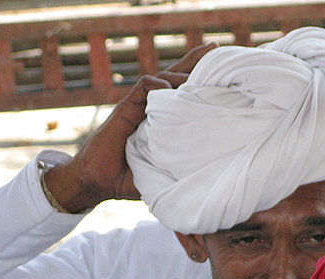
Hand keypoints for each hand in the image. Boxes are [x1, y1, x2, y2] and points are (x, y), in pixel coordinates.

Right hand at [44, 42, 217, 212]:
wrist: (99, 182)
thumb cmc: (132, 179)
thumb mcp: (165, 173)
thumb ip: (183, 168)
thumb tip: (213, 175)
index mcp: (164, 121)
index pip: (184, 95)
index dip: (201, 81)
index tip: (224, 71)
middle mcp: (152, 109)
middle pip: (176, 78)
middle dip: (196, 62)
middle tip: (216, 49)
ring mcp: (138, 107)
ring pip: (163, 79)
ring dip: (182, 74)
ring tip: (201, 74)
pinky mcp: (125, 110)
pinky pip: (143, 88)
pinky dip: (156, 84)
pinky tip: (168, 88)